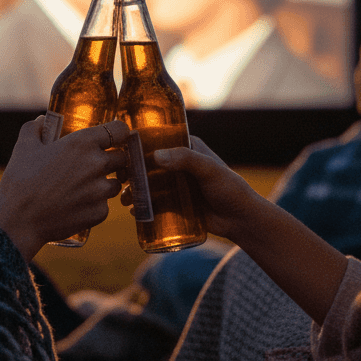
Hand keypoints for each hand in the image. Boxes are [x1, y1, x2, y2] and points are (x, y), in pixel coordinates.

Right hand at [0, 117, 129, 261]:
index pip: (120, 129)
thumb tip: (41, 121)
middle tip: (93, 164)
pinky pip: (105, 204)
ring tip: (82, 187)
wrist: (17, 221)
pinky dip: (95, 204)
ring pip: (116, 182)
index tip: (114, 137)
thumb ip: (35, 127)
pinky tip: (76, 205)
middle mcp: (97, 164)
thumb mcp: (24, 146)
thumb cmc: (20, 180)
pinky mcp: (100, 212)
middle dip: (112, 159)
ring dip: (105, 182)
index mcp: (83, 143)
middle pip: (122, 157)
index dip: (119, 132)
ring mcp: (101, 190)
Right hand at [124, 135, 348, 323]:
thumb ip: (186, 159)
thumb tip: (156, 156)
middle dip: (132, 171)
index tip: (120, 150)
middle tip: (119, 178)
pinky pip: (154, 202)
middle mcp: (178, 163)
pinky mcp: (175, 203)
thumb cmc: (230, 189)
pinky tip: (133, 211)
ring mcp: (175, 184)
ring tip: (125, 198)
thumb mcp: (208, 169)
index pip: (158, 140)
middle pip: (148, 164)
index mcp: (186, 147)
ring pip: (148, 184)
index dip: (139, 144)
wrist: (241, 220)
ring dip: (134, 190)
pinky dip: (142, 205)